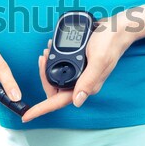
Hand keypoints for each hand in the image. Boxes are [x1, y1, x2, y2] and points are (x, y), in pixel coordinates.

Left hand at [22, 13, 136, 122]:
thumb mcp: (98, 60)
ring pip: (56, 78)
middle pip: (53, 89)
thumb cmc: (110, 43)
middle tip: (41, 58)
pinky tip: (52, 50)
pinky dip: (53, 60)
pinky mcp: (80, 65)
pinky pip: (61, 67)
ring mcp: (81, 74)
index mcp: (86, 85)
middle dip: (43, 76)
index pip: (59, 101)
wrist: (118, 29)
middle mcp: (82, 82)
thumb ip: (88, 81)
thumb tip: (77, 101)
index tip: (27, 115)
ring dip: (46, 67)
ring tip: (45, 52)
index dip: (41, 109)